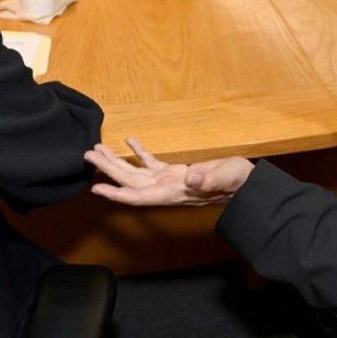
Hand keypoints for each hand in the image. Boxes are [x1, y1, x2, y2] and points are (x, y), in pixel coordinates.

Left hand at [86, 139, 253, 207]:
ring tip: (98, 149)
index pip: (138, 196)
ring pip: (136, 172)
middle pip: (130, 182)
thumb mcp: (225, 177)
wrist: (249, 185)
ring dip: (117, 161)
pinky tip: (129, 142)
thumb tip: (192, 178)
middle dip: (108, 170)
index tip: (95, 188)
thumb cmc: (238, 182)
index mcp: (173, 193)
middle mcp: (166, 190)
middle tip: (88, 155)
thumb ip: (208, 179)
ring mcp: (169, 182)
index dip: (116, 193)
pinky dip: (140, 153)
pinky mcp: (175, 173)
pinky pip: (152, 164)